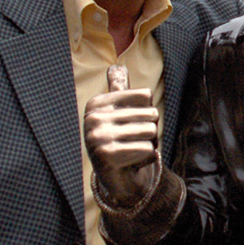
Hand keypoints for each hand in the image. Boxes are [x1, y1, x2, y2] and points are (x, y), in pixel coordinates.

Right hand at [84, 65, 159, 206]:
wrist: (117, 179)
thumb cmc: (121, 140)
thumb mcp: (118, 112)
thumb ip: (119, 89)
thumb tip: (116, 65)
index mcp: (96, 103)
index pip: (146, 95)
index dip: (147, 111)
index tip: (131, 124)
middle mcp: (92, 118)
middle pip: (151, 114)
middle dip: (151, 131)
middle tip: (134, 141)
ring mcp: (97, 138)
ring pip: (151, 132)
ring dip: (150, 144)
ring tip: (134, 151)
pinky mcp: (107, 157)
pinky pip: (148, 150)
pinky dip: (147, 158)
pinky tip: (133, 163)